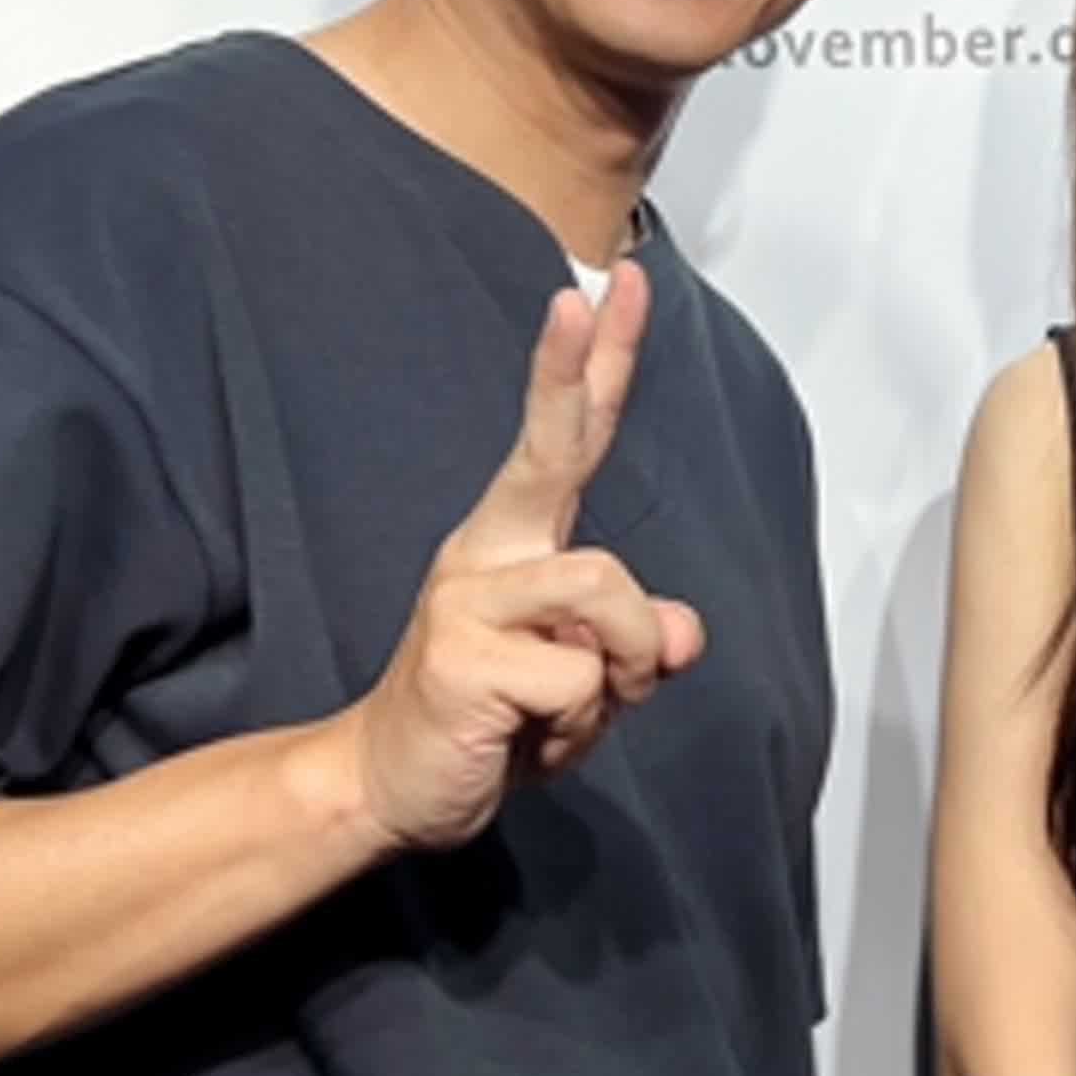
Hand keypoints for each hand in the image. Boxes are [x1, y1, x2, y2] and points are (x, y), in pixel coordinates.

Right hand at [343, 265, 703, 852]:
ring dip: (624, 669)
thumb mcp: (588, 683)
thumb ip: (638, 644)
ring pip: (611, 596)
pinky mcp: (461, 658)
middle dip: (574, 372)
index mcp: (516, 541)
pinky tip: (526, 737)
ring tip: (568, 711)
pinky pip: (580, 682)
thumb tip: (684, 632)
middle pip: (552, 451)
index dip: (590, 365)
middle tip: (588, 295)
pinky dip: (579, 726)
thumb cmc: (492, 722)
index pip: (565, 437)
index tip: (605, 287)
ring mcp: (467, 599)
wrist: (391, 788)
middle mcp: (487, 552)